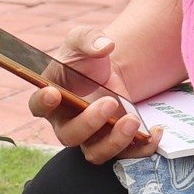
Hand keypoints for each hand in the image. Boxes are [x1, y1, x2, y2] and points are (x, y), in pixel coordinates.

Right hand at [27, 30, 156, 165]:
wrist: (105, 73)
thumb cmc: (84, 59)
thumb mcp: (83, 39)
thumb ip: (88, 38)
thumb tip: (104, 46)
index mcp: (50, 99)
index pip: (38, 106)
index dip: (43, 103)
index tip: (53, 93)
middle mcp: (66, 123)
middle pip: (69, 136)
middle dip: (89, 122)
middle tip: (109, 102)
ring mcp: (89, 137)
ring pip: (95, 153)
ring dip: (114, 141)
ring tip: (132, 120)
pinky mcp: (112, 142)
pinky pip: (125, 156)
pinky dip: (141, 148)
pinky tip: (155, 130)